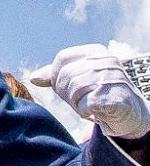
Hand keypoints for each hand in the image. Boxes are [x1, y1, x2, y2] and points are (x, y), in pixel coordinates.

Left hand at [33, 46, 149, 140]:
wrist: (132, 113)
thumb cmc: (100, 93)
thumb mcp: (80, 78)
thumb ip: (56, 75)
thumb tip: (33, 78)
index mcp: (97, 52)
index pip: (62, 58)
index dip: (56, 75)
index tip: (65, 86)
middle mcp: (106, 61)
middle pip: (65, 75)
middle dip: (65, 92)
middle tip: (78, 99)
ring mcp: (112, 78)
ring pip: (73, 90)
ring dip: (75, 103)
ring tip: (88, 104)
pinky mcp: (114, 97)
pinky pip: (84, 105)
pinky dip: (84, 112)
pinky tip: (94, 112)